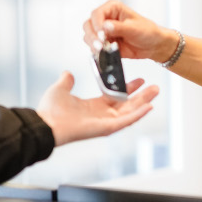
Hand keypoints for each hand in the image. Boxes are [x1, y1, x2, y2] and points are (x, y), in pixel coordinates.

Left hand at [36, 71, 158, 145]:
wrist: (46, 123)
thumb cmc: (50, 110)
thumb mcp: (60, 89)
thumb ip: (67, 81)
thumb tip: (68, 73)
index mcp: (93, 106)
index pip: (116, 97)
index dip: (128, 88)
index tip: (139, 80)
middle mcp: (102, 115)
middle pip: (127, 104)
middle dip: (142, 96)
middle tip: (154, 87)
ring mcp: (105, 122)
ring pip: (130, 111)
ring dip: (144, 102)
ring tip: (156, 92)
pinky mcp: (107, 128)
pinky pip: (126, 121)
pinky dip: (138, 114)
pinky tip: (149, 107)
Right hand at [83, 0, 171, 61]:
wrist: (153, 45)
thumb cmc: (147, 32)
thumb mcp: (134, 29)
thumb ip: (119, 28)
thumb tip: (105, 26)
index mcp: (113, 8)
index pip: (97, 14)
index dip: (97, 24)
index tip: (102, 35)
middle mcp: (106, 18)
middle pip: (88, 25)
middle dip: (93, 36)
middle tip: (100, 45)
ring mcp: (103, 31)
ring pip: (88, 36)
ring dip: (93, 44)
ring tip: (103, 50)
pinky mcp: (104, 42)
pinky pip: (93, 47)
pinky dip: (96, 51)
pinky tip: (104, 53)